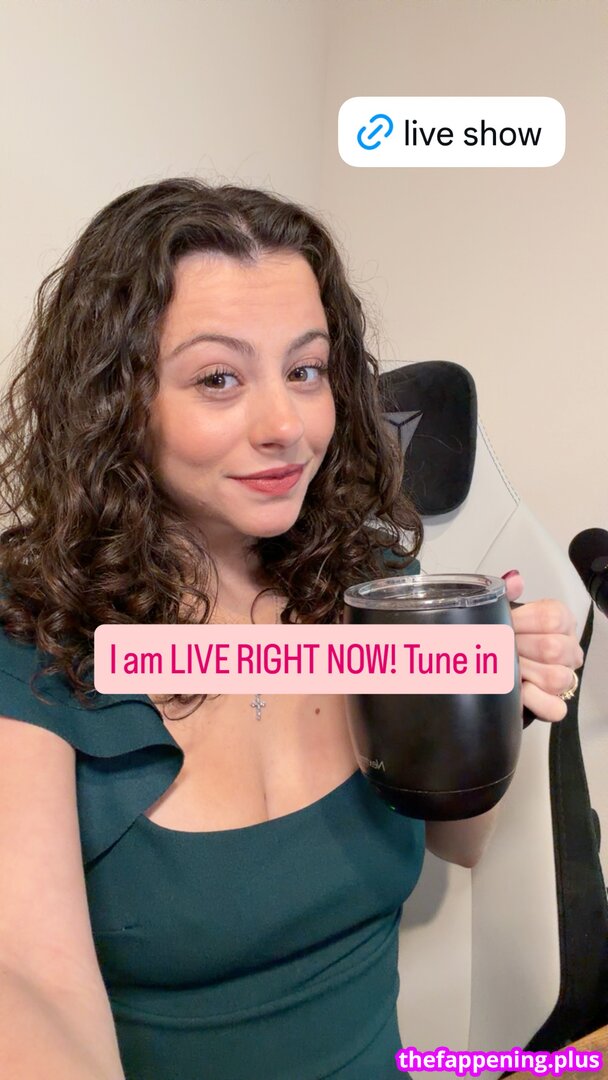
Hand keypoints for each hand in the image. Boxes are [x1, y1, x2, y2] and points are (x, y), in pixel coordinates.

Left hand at [502, 571, 584, 721]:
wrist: (495, 667)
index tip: (505, 625)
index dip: (523, 622)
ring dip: (524, 672)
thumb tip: (513, 580)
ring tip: (506, 668)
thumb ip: (506, 593)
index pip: (552, 618)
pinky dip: (535, 700)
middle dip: (519, 648)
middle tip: (499, 648)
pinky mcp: (555, 704)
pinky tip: (521, 691)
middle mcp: (568, 648)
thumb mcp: (502, 613)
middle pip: (553, 648)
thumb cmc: (505, 637)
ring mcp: (565, 677)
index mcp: (560, 621)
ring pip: (557, 678)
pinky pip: (556, 707)